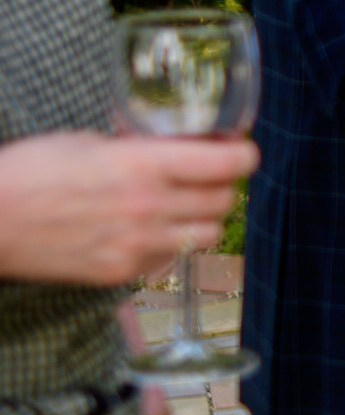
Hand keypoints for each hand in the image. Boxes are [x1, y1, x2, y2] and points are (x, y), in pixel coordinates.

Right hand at [0, 132, 256, 284]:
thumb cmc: (30, 172)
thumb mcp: (91, 142)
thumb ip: (141, 149)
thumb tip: (177, 149)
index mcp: (143, 165)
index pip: (226, 164)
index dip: (244, 155)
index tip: (242, 151)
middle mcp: (148, 207)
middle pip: (224, 200)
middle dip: (224, 185)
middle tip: (210, 177)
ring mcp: (136, 245)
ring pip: (207, 235)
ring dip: (203, 218)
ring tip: (183, 205)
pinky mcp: (120, 272)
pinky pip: (170, 259)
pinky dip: (171, 245)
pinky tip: (151, 230)